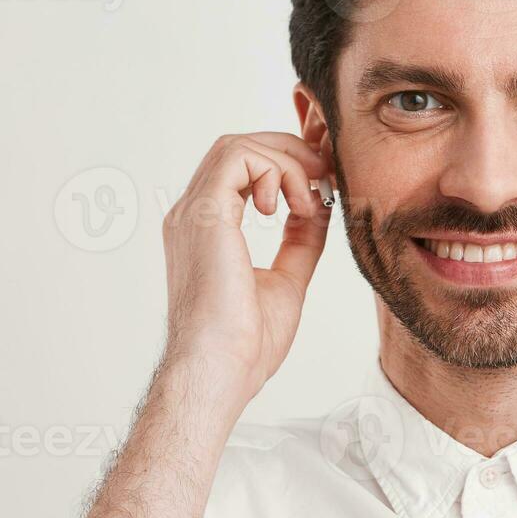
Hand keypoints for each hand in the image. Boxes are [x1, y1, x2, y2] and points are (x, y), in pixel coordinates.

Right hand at [161, 131, 332, 400]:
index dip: (284, 161)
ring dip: (286, 162)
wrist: (221, 371)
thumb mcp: (288, 279)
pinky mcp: (204, 213)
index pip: (239, 169)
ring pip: (238, 146)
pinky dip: (275, 170)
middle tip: (325, 180)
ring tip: (309, 201)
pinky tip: (294, 206)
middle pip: (238, 149)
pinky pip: (238, 157)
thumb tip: (319, 208)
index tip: (323, 178)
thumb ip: (300, 240)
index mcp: (206, 229)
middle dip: (290, 153)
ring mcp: (193, 212)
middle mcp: (192, 214)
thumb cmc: (245, 343)